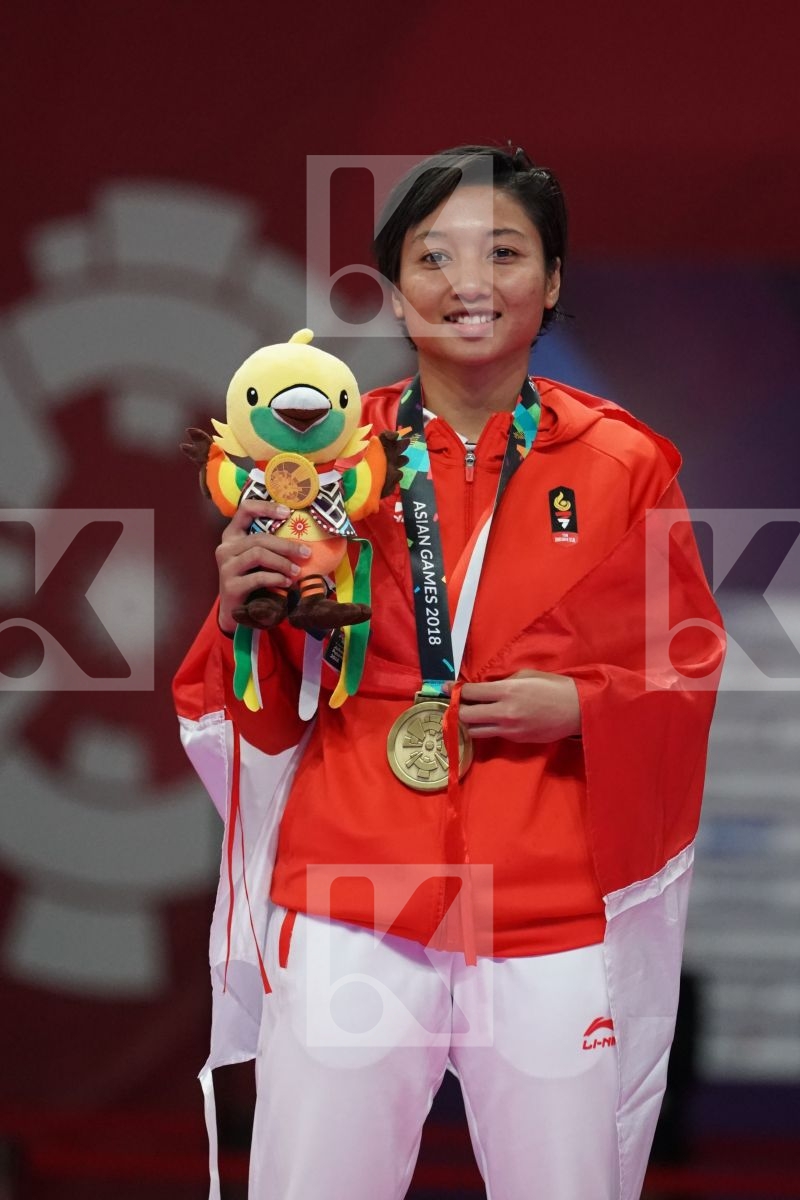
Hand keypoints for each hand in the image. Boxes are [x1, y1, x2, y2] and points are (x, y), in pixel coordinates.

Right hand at [216, 499, 310, 632]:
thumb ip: (268, 545)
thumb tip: (302, 536)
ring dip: (282, 563)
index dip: (266, 507)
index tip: (287, 512)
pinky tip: (286, 583)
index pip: (245, 509)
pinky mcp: (230, 586)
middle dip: (286, 545)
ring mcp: (226, 567)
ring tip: (296, 571)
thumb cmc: (251, 579)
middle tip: (306, 553)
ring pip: (258, 554)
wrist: (235, 611)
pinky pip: (258, 577)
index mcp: (232, 536)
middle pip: (258, 538)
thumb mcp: (257, 559)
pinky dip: (276, 579)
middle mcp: (225, 548)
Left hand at [445, 669, 580, 742]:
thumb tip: (482, 688)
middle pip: (466, 716)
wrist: (577, 710)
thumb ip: (501, 682)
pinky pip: (493, 734)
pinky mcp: (516, 739)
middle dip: (458, 709)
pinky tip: (490, 719)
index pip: (470, 693)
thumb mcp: (525, 675)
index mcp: (506, 691)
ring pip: (475, 731)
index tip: (444, 688)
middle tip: (457, 703)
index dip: (454, 690)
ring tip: (470, 713)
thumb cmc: (553, 686)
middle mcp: (504, 713)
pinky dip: (487, 727)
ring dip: (469, 722)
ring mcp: (510, 729)